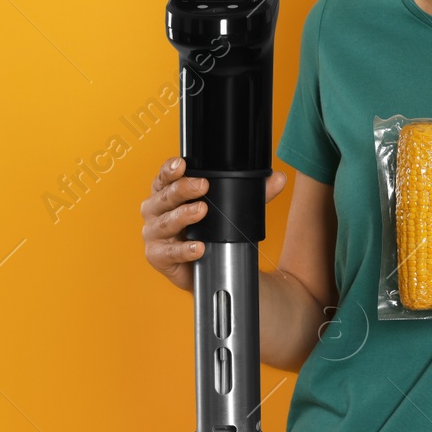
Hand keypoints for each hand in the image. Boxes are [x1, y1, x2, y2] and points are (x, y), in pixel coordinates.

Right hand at [141, 156, 287, 292]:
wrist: (207, 267)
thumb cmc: (209, 231)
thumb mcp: (230, 207)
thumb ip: (253, 192)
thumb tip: (278, 179)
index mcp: (167, 191)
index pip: (165, 176)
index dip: (171, 169)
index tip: (183, 164)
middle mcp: (156, 209)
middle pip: (165, 195)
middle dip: (183, 188)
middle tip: (203, 186)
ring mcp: (154, 233)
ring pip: (166, 221)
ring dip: (184, 216)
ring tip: (202, 211)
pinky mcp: (157, 256)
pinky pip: (169, 253)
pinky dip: (184, 250)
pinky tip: (198, 247)